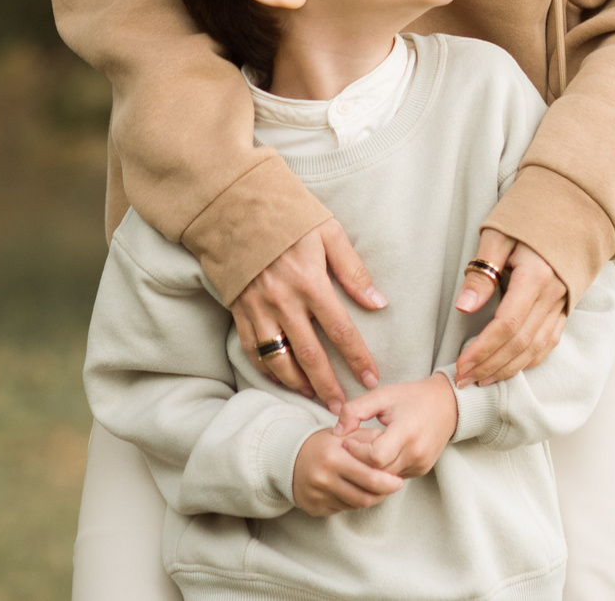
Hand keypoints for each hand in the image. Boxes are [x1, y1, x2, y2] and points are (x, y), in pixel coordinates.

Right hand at [232, 219, 385, 413]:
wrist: (235, 205)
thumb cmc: (288, 216)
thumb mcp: (328, 232)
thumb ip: (353, 271)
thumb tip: (378, 303)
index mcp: (310, 282)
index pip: (341, 331)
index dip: (358, 358)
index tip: (371, 378)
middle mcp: (283, 301)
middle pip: (310, 356)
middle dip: (329, 386)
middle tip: (342, 409)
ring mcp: (258, 309)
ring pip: (279, 360)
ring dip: (298, 384)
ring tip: (313, 397)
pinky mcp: (239, 310)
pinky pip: (252, 350)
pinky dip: (267, 369)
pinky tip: (281, 379)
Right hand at [290, 428, 403, 515]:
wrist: (288, 457)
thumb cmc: (323, 445)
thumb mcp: (344, 434)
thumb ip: (367, 438)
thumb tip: (391, 447)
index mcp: (333, 458)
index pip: (369, 477)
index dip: (388, 481)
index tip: (399, 479)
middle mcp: (323, 479)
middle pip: (364, 497)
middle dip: (383, 494)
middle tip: (394, 487)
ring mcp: (317, 496)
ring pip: (355, 506)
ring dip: (370, 499)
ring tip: (377, 488)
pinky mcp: (314, 507)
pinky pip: (343, 509)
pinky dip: (354, 502)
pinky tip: (356, 490)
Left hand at [336, 374, 458, 478]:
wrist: (448, 404)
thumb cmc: (412, 397)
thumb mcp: (382, 395)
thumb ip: (355, 410)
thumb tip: (337, 433)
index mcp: (407, 431)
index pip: (375, 457)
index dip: (357, 451)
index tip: (348, 439)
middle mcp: (416, 452)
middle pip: (377, 471)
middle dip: (359, 462)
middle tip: (350, 447)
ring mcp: (420, 464)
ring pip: (384, 479)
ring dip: (369, 468)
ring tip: (362, 450)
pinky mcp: (421, 470)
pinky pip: (394, 477)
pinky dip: (382, 469)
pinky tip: (377, 455)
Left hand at [451, 229, 568, 387]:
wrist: (570, 208)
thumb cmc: (528, 218)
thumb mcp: (499, 234)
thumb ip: (482, 271)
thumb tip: (464, 307)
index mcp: (536, 276)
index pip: (507, 324)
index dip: (482, 349)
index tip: (460, 365)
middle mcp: (553, 295)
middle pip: (520, 342)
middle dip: (490, 365)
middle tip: (463, 380)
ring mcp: (563, 304)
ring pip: (536, 348)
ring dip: (508, 369)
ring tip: (481, 380)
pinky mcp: (566, 308)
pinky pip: (549, 342)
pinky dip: (529, 360)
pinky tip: (510, 369)